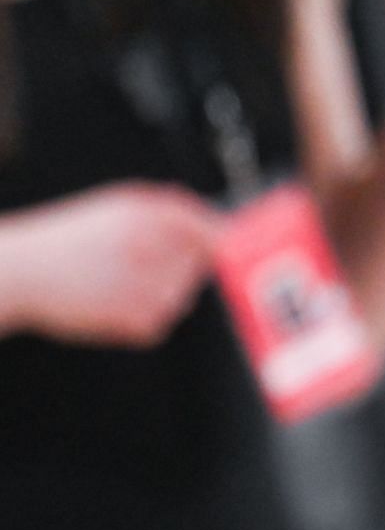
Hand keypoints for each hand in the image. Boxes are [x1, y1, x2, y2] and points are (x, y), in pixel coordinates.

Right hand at [0, 182, 224, 347]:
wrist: (21, 273)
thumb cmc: (66, 239)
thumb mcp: (117, 206)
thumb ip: (170, 210)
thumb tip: (217, 223)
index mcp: (146, 216)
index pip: (211, 230)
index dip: (213, 239)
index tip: (213, 244)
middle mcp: (151, 250)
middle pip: (199, 264)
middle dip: (181, 263)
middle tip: (139, 261)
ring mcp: (147, 289)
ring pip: (183, 295)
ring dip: (163, 290)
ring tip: (120, 280)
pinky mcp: (141, 323)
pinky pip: (162, 320)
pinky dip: (145, 314)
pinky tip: (113, 300)